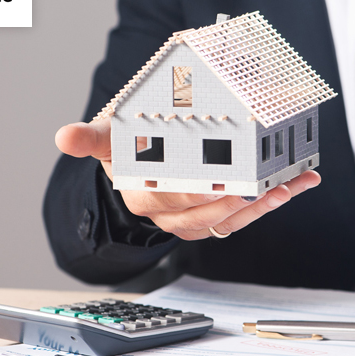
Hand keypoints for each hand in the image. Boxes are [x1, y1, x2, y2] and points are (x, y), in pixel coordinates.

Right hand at [55, 116, 320, 239]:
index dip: (196, 193)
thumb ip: (90, 137)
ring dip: (262, 204)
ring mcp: (189, 218)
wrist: (136, 161)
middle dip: (238, 196)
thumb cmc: (124, 144)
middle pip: (203, 208)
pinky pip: (240, 218)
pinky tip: (291, 186)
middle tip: (265, 181)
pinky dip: (268, 204)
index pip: (168, 195)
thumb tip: (63, 137)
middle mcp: (164, 211)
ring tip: (288, 185)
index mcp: (139, 191)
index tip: (225, 184)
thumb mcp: (106, 136)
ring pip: (227, 218)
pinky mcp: (209, 219)